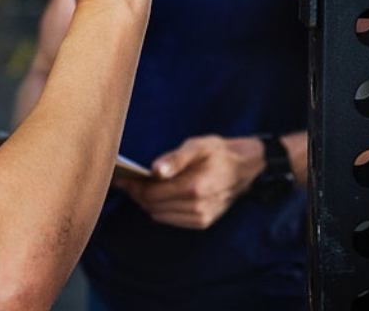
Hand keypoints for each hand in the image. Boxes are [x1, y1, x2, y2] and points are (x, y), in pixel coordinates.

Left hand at [113, 135, 263, 229]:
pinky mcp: (202, 222)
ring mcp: (200, 218)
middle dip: (137, 194)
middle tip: (127, 180)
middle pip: (152, 206)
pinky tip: (158, 195)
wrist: (246, 168)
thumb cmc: (219, 152)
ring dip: (147, 202)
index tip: (122, 177)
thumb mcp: (198, 145)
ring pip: (159, 215)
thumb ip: (175, 158)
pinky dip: (160, 209)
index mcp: (194, 187)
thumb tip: (154, 171)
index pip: (152, 194)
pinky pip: (170, 219)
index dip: (134, 187)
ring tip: (140, 186)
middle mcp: (197, 207)